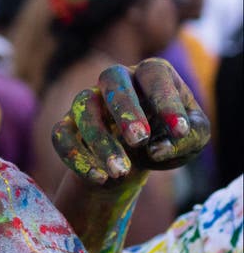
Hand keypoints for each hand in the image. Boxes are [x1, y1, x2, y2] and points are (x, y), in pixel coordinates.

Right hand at [51, 57, 209, 186]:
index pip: (154, 74)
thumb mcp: (192, 138)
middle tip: (139, 140)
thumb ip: (188, 139)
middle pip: (111, 78)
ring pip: (84, 108)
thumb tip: (157, 149)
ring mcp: (88, 100)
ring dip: (100, 140)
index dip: (166, 100)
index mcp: (150, 74)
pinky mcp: (68, 124)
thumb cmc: (168, 137)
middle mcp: (116, 80)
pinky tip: (100, 178)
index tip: (179, 131)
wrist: (137, 158)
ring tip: (121, 172)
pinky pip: (61, 136)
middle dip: (125, 110)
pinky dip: (76, 158)